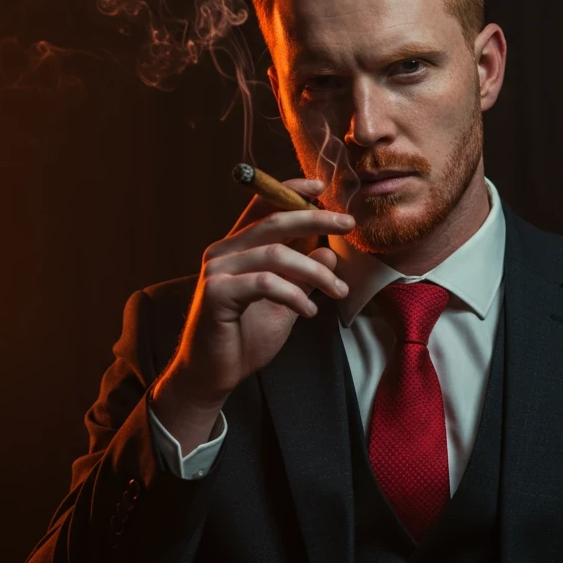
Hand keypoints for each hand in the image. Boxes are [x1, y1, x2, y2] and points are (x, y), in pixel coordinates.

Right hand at [155, 178, 354, 414]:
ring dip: (315, 271)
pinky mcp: (216, 293)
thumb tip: (329, 251)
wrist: (214, 374)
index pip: (262, 206)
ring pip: (276, 254)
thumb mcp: (285, 301)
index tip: (321, 187)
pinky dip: (294, 294)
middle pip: (274, 221)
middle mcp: (223, 252)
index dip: (290, 190)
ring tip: (338, 291)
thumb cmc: (246, 337)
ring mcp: (217, 271)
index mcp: (237, 247)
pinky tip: (308, 311)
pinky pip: (265, 283)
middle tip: (347, 224)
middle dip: (315, 218)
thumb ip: (304, 276)